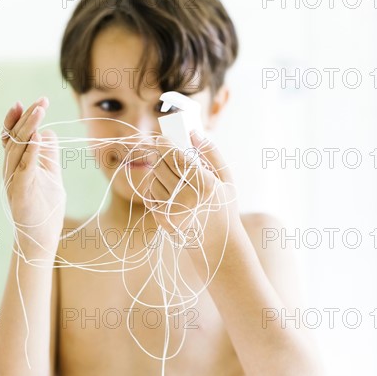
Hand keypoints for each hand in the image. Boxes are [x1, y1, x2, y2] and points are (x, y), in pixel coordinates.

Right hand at [1, 97, 65, 261]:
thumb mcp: (50, 176)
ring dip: (29, 129)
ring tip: (40, 111)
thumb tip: (50, 133)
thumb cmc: (44, 208)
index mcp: (16, 165)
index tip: (31, 102)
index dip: (19, 119)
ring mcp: (14, 181)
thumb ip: (48, 156)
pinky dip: (31, 152)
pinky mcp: (21, 192)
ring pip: (18, 149)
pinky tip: (38, 137)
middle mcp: (11, 170)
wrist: (40, 238)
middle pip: (15, 138)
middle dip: (27, 118)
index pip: (13, 136)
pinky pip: (25, 168)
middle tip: (41, 101)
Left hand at [145, 131, 238, 250]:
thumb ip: (211, 153)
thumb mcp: (226, 179)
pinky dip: (156, 189)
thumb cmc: (223, 206)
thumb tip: (193, 132)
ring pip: (153, 180)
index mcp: (205, 185)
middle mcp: (188, 199)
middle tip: (164, 153)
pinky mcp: (163, 220)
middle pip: (161, 166)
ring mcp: (174, 211)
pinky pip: (150, 195)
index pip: (177, 158)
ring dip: (158, 174)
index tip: (161, 137)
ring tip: (173, 178)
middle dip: (160, 156)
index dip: (166, 144)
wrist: (218, 243)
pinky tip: (169, 193)